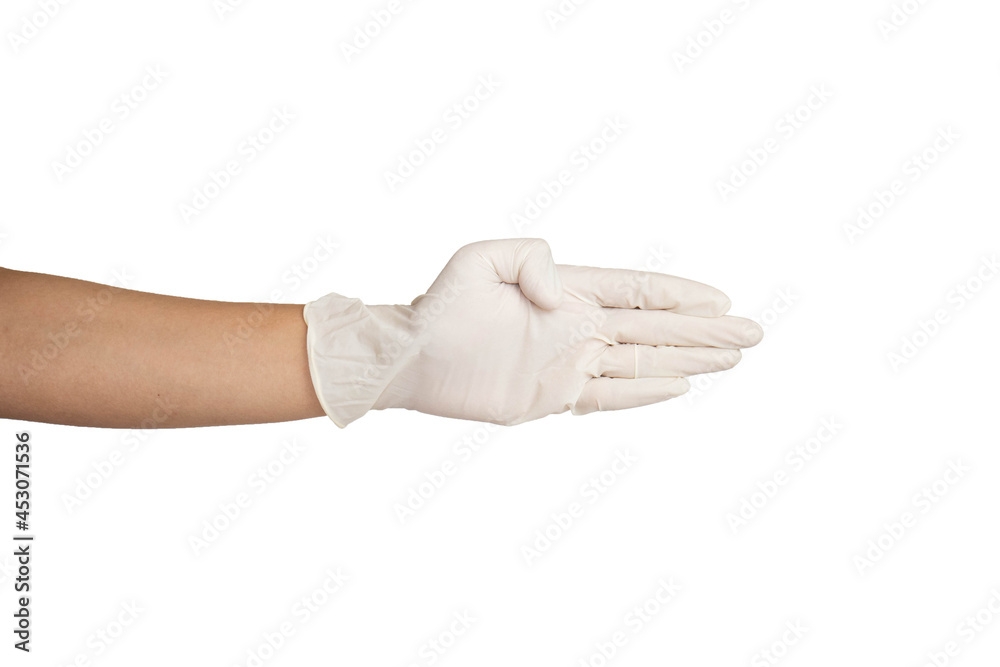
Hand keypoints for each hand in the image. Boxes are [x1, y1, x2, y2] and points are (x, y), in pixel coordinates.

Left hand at [304, 239, 762, 426]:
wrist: (411, 357)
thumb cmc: (441, 305)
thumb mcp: (480, 258)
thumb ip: (530, 256)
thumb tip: (563, 295)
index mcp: (568, 291)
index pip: (637, 291)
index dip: (680, 295)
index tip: (722, 299)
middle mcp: (577, 327)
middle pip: (655, 328)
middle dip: (705, 330)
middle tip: (752, 332)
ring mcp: (569, 363)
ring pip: (643, 361)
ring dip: (689, 359)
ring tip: (733, 358)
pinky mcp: (553, 396)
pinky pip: (610, 396)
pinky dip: (647, 393)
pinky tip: (681, 386)